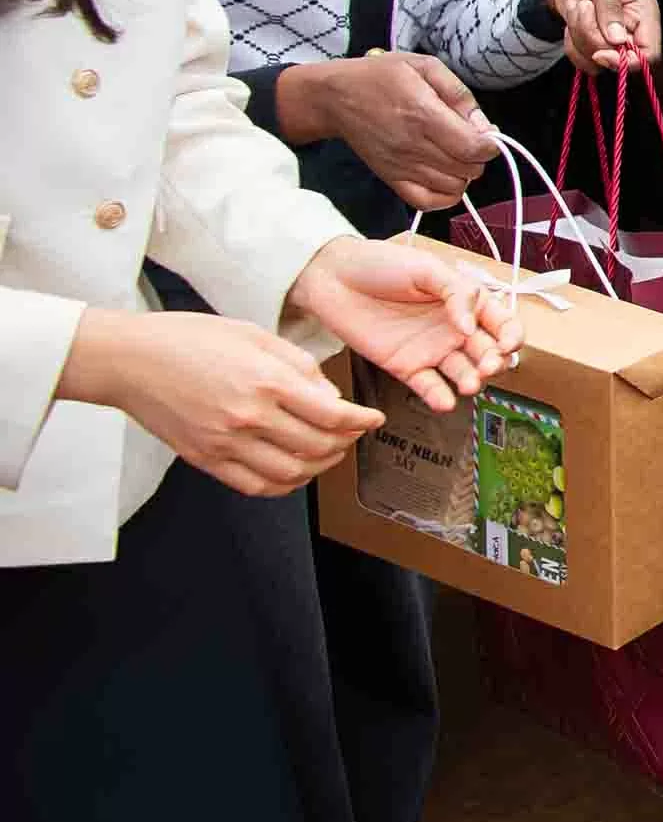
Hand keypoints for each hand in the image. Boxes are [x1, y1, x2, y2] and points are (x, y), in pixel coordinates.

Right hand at [59, 308, 387, 496]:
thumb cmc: (187, 339)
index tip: (374, 419)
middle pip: (318, 448)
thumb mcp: (255, 335)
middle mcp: (248, 417)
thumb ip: (299, 366)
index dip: (362, 422)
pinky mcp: (205, 459)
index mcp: (266, 381)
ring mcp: (225, 443)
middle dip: (345, 444)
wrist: (129, 360)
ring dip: (320, 467)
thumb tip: (330, 397)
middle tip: (353, 434)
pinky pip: (256, 486)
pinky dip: (285, 484)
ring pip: (292, 473)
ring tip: (327, 453)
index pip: (333, 416)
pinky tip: (294, 470)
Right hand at [286, 51, 496, 209]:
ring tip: (454, 154)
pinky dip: (445, 195)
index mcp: (424, 115)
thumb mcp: (424, 67)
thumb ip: (459, 94)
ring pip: (453, 187)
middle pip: (468, 169)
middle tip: (468, 140)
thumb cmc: (380, 77)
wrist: (335, 97)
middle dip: (478, 157)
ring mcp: (401, 166)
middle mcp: (413, 146)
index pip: (473, 147)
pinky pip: (427, 202)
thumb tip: (483, 125)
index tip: (486, 133)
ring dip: (463, 174)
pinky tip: (445, 176)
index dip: (490, 144)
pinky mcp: (391, 179)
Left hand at [288, 237, 521, 416]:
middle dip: (495, 361)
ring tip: (469, 384)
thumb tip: (471, 327)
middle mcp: (454, 328)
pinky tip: (446, 401)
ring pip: (463, 372)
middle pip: (488, 352)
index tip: (506, 343)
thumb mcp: (427, 268)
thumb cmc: (381, 264)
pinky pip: (430, 387)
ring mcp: (431, 349)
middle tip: (488, 365)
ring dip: (472, 381)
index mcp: (467, 302)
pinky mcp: (406, 367)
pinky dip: (440, 397)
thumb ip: (457, 294)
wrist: (332, 278)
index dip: (511, 335)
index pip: (502, 323)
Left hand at [546, 0, 662, 72]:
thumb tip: (617, 39)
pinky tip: (573, 18)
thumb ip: (609, 5)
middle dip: (591, 36)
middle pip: (618, 59)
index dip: (627, 60)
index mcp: (644, 12)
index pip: (650, 53)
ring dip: (578, 35)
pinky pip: (582, 60)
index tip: (600, 52)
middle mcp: (632, 30)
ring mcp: (612, 39)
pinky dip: (571, 44)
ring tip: (577, 5)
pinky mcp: (594, 43)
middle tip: (582, 6)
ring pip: (596, 61)